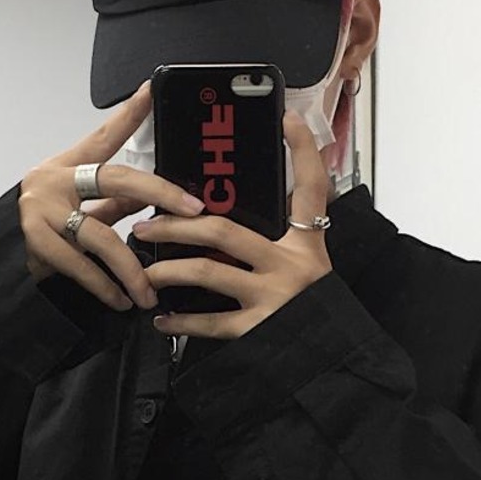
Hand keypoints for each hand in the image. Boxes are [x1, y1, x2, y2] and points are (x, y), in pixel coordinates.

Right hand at [20, 84, 203, 317]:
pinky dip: (104, 285)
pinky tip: (120, 299)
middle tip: (192, 211)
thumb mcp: (78, 209)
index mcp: (67, 165)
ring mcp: (42, 209)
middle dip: (160, 192)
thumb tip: (153, 199)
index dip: (130, 113)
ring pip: (101, 235)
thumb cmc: (44, 227)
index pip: (104, 135)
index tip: (153, 89)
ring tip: (149, 291)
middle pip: (116, 178)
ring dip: (130, 268)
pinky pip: (80, 265)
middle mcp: (54, 179)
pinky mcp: (35, 240)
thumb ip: (113, 202)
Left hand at [146, 107, 330, 339]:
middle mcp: (292, 265)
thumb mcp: (310, 269)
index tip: (288, 118)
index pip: (312, 187)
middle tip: (147, 224)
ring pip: (208, 271)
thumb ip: (281, 244)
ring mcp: (274, 298)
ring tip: (146, 270)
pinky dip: (182, 321)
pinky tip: (163, 318)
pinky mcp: (260, 330)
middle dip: (177, 224)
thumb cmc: (314, 312)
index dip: (303, 150)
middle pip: (224, 229)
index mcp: (307, 245)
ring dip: (169, 269)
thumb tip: (230, 224)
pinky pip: (211, 323)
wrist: (334, 361)